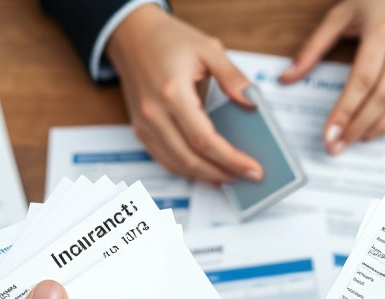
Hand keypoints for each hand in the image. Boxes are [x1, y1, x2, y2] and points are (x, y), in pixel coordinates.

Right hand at [106, 5, 262, 184]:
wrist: (132, 35)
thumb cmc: (167, 39)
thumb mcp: (208, 48)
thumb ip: (232, 76)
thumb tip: (252, 101)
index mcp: (172, 92)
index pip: (204, 139)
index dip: (230, 159)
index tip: (252, 169)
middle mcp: (154, 113)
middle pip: (190, 159)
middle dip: (222, 173)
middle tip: (247, 177)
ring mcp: (145, 125)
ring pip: (176, 164)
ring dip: (205, 176)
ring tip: (231, 177)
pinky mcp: (141, 130)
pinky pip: (164, 159)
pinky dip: (186, 170)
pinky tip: (207, 171)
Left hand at [281, 0, 384, 152]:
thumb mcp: (339, 16)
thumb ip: (312, 48)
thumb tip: (288, 77)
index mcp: (382, 33)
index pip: (362, 81)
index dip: (345, 112)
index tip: (329, 133)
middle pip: (383, 98)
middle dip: (359, 127)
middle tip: (338, 145)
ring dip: (379, 128)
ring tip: (356, 140)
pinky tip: (380, 129)